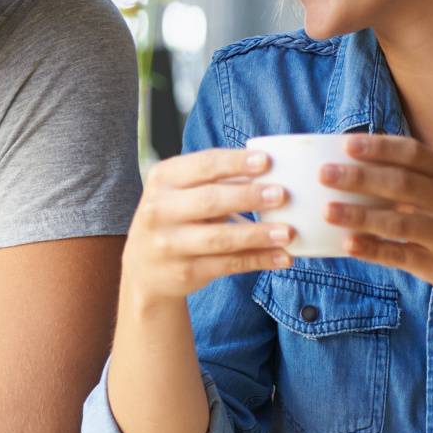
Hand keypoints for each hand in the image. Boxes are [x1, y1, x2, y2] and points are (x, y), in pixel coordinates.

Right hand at [125, 148, 293, 301]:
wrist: (145, 266)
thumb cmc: (174, 216)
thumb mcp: (180, 190)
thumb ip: (215, 179)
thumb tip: (268, 168)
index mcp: (162, 179)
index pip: (202, 165)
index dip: (235, 162)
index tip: (266, 161)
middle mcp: (160, 210)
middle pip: (210, 200)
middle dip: (248, 197)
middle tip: (282, 194)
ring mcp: (170, 244)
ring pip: (220, 238)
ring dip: (258, 235)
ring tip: (288, 232)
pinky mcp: (185, 271)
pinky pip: (228, 265)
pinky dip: (258, 260)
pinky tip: (282, 257)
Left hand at [322, 135, 432, 304]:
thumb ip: (415, 178)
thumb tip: (355, 166)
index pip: (412, 154)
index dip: (379, 148)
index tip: (346, 144)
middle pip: (401, 184)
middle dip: (360, 177)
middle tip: (324, 173)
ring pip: (398, 221)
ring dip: (359, 215)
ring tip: (327, 211)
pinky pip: (401, 255)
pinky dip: (373, 249)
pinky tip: (348, 244)